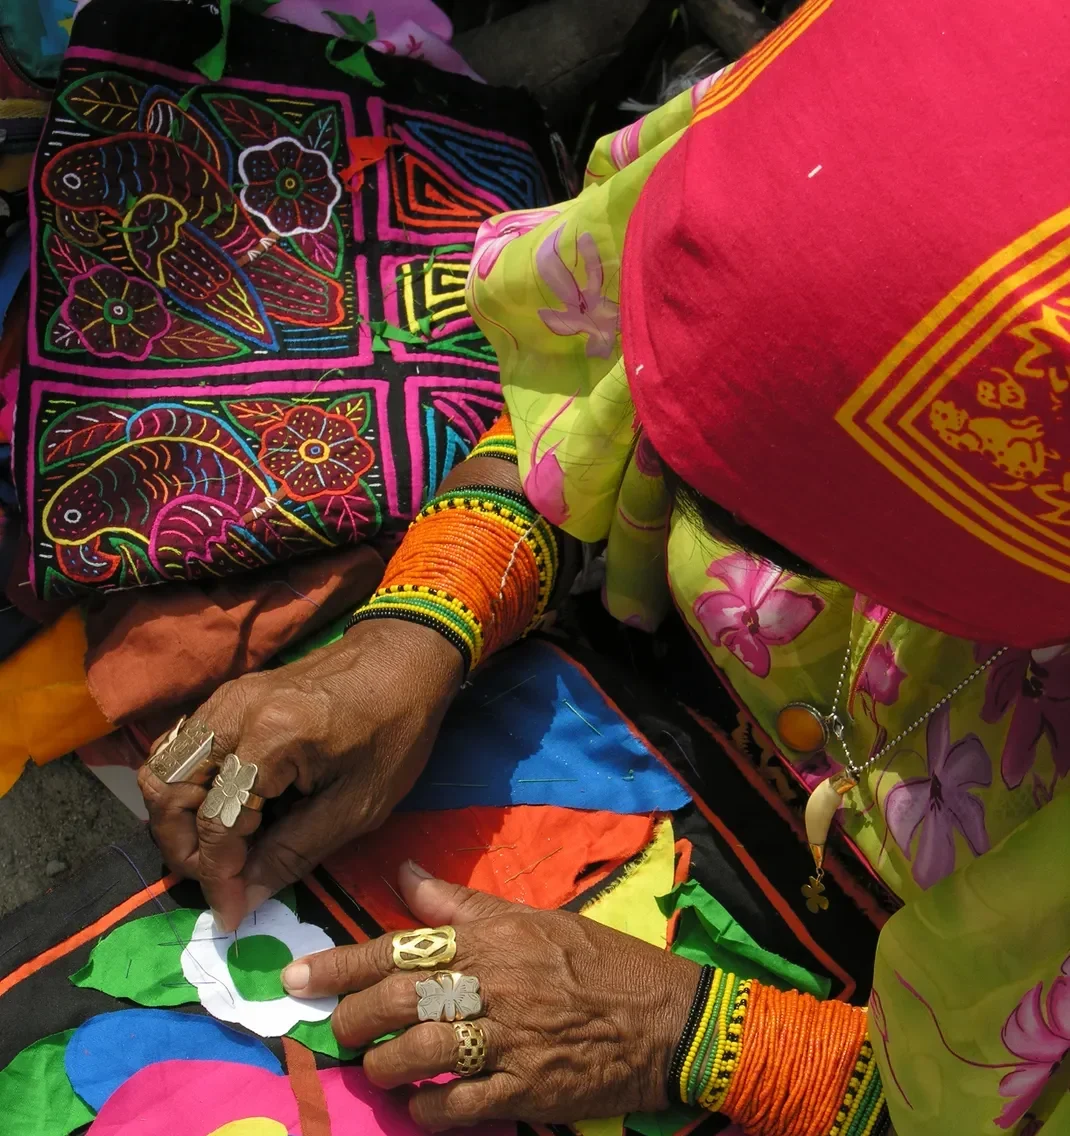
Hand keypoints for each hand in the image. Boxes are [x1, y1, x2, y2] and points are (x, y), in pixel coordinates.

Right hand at [138, 620, 461, 931]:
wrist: (404, 658)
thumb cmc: (395, 731)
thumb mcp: (358, 805)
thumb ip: (295, 853)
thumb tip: (244, 899)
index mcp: (270, 739)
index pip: (214, 821)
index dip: (216, 876)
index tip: (230, 913)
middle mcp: (233, 713)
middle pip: (165, 791)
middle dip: (182, 848)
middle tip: (219, 879)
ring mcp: (225, 698)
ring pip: (162, 766)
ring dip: (177, 818)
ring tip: (219, 850)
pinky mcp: (229, 696)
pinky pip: (182, 746)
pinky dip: (187, 786)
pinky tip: (225, 810)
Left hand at [281, 861, 698, 1128]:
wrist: (666, 1017)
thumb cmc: (598, 960)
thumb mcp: (534, 918)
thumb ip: (463, 904)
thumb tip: (404, 872)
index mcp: (493, 936)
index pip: (400, 944)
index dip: (340, 964)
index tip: (294, 979)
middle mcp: (495, 982)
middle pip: (400, 1000)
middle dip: (354, 1019)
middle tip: (339, 1030)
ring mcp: (510, 1039)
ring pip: (420, 1054)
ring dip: (383, 1067)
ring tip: (374, 1068)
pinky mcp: (527, 1089)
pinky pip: (458, 1105)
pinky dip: (427, 1109)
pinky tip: (417, 1107)